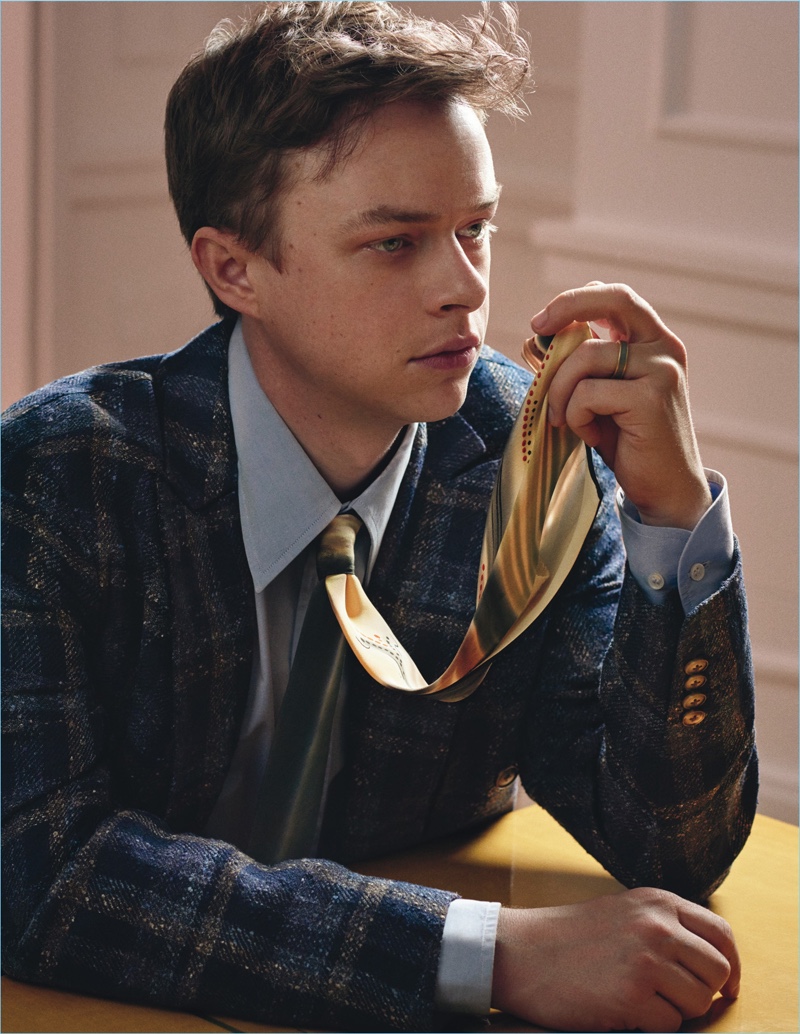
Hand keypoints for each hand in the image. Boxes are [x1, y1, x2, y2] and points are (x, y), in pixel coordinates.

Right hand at [491, 887, 739, 1032]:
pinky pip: (670, 1025)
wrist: (522, 952)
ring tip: (641, 1001)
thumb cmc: (568, 937)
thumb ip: (664, 924)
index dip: (731, 965)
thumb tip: (710, 962)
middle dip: (704, 993)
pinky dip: (651, 1026)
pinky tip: (623, 1009)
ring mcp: (646, 959)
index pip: (721, 933)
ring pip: (699, 1002)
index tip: (726, 985)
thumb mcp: (622, 911)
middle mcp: (657, 925)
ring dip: (676, 1011)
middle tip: (677, 1001)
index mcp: (657, 901)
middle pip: (718, 971)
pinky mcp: (633, 995)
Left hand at [530, 282, 711, 529]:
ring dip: (560, 389)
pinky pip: (588, 392)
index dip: (577, 300)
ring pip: (586, 356)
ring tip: (565, 419)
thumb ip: (579, 366)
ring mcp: (661, 370)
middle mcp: (665, 348)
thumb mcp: (600, 396)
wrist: (665, 489)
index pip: (617, 297)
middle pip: (614, 299)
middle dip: (567, 307)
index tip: (542, 322)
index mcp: (655, 342)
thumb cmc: (629, 442)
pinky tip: (591, 435)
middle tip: (535, 328)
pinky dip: (576, 414)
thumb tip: (534, 340)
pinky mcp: (650, 398)